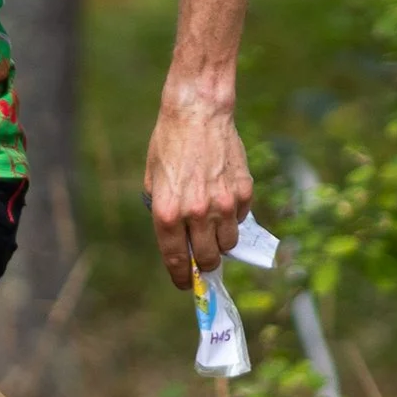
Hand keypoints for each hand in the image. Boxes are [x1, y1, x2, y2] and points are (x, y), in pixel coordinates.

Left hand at [145, 94, 253, 290]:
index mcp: (167, 212)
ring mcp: (223, 204)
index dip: (181, 277)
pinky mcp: (243, 191)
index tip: (185, 284)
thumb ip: (162, 210)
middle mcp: (196, 213)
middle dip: (205, 264)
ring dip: (221, 242)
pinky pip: (241, 218)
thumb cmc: (169, 143)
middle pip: (209, 259)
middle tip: (203, 258)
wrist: (198, 111)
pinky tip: (223, 199)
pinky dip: (233, 217)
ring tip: (213, 226)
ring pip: (229, 244)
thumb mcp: (152, 179)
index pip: (176, 259)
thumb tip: (177, 236)